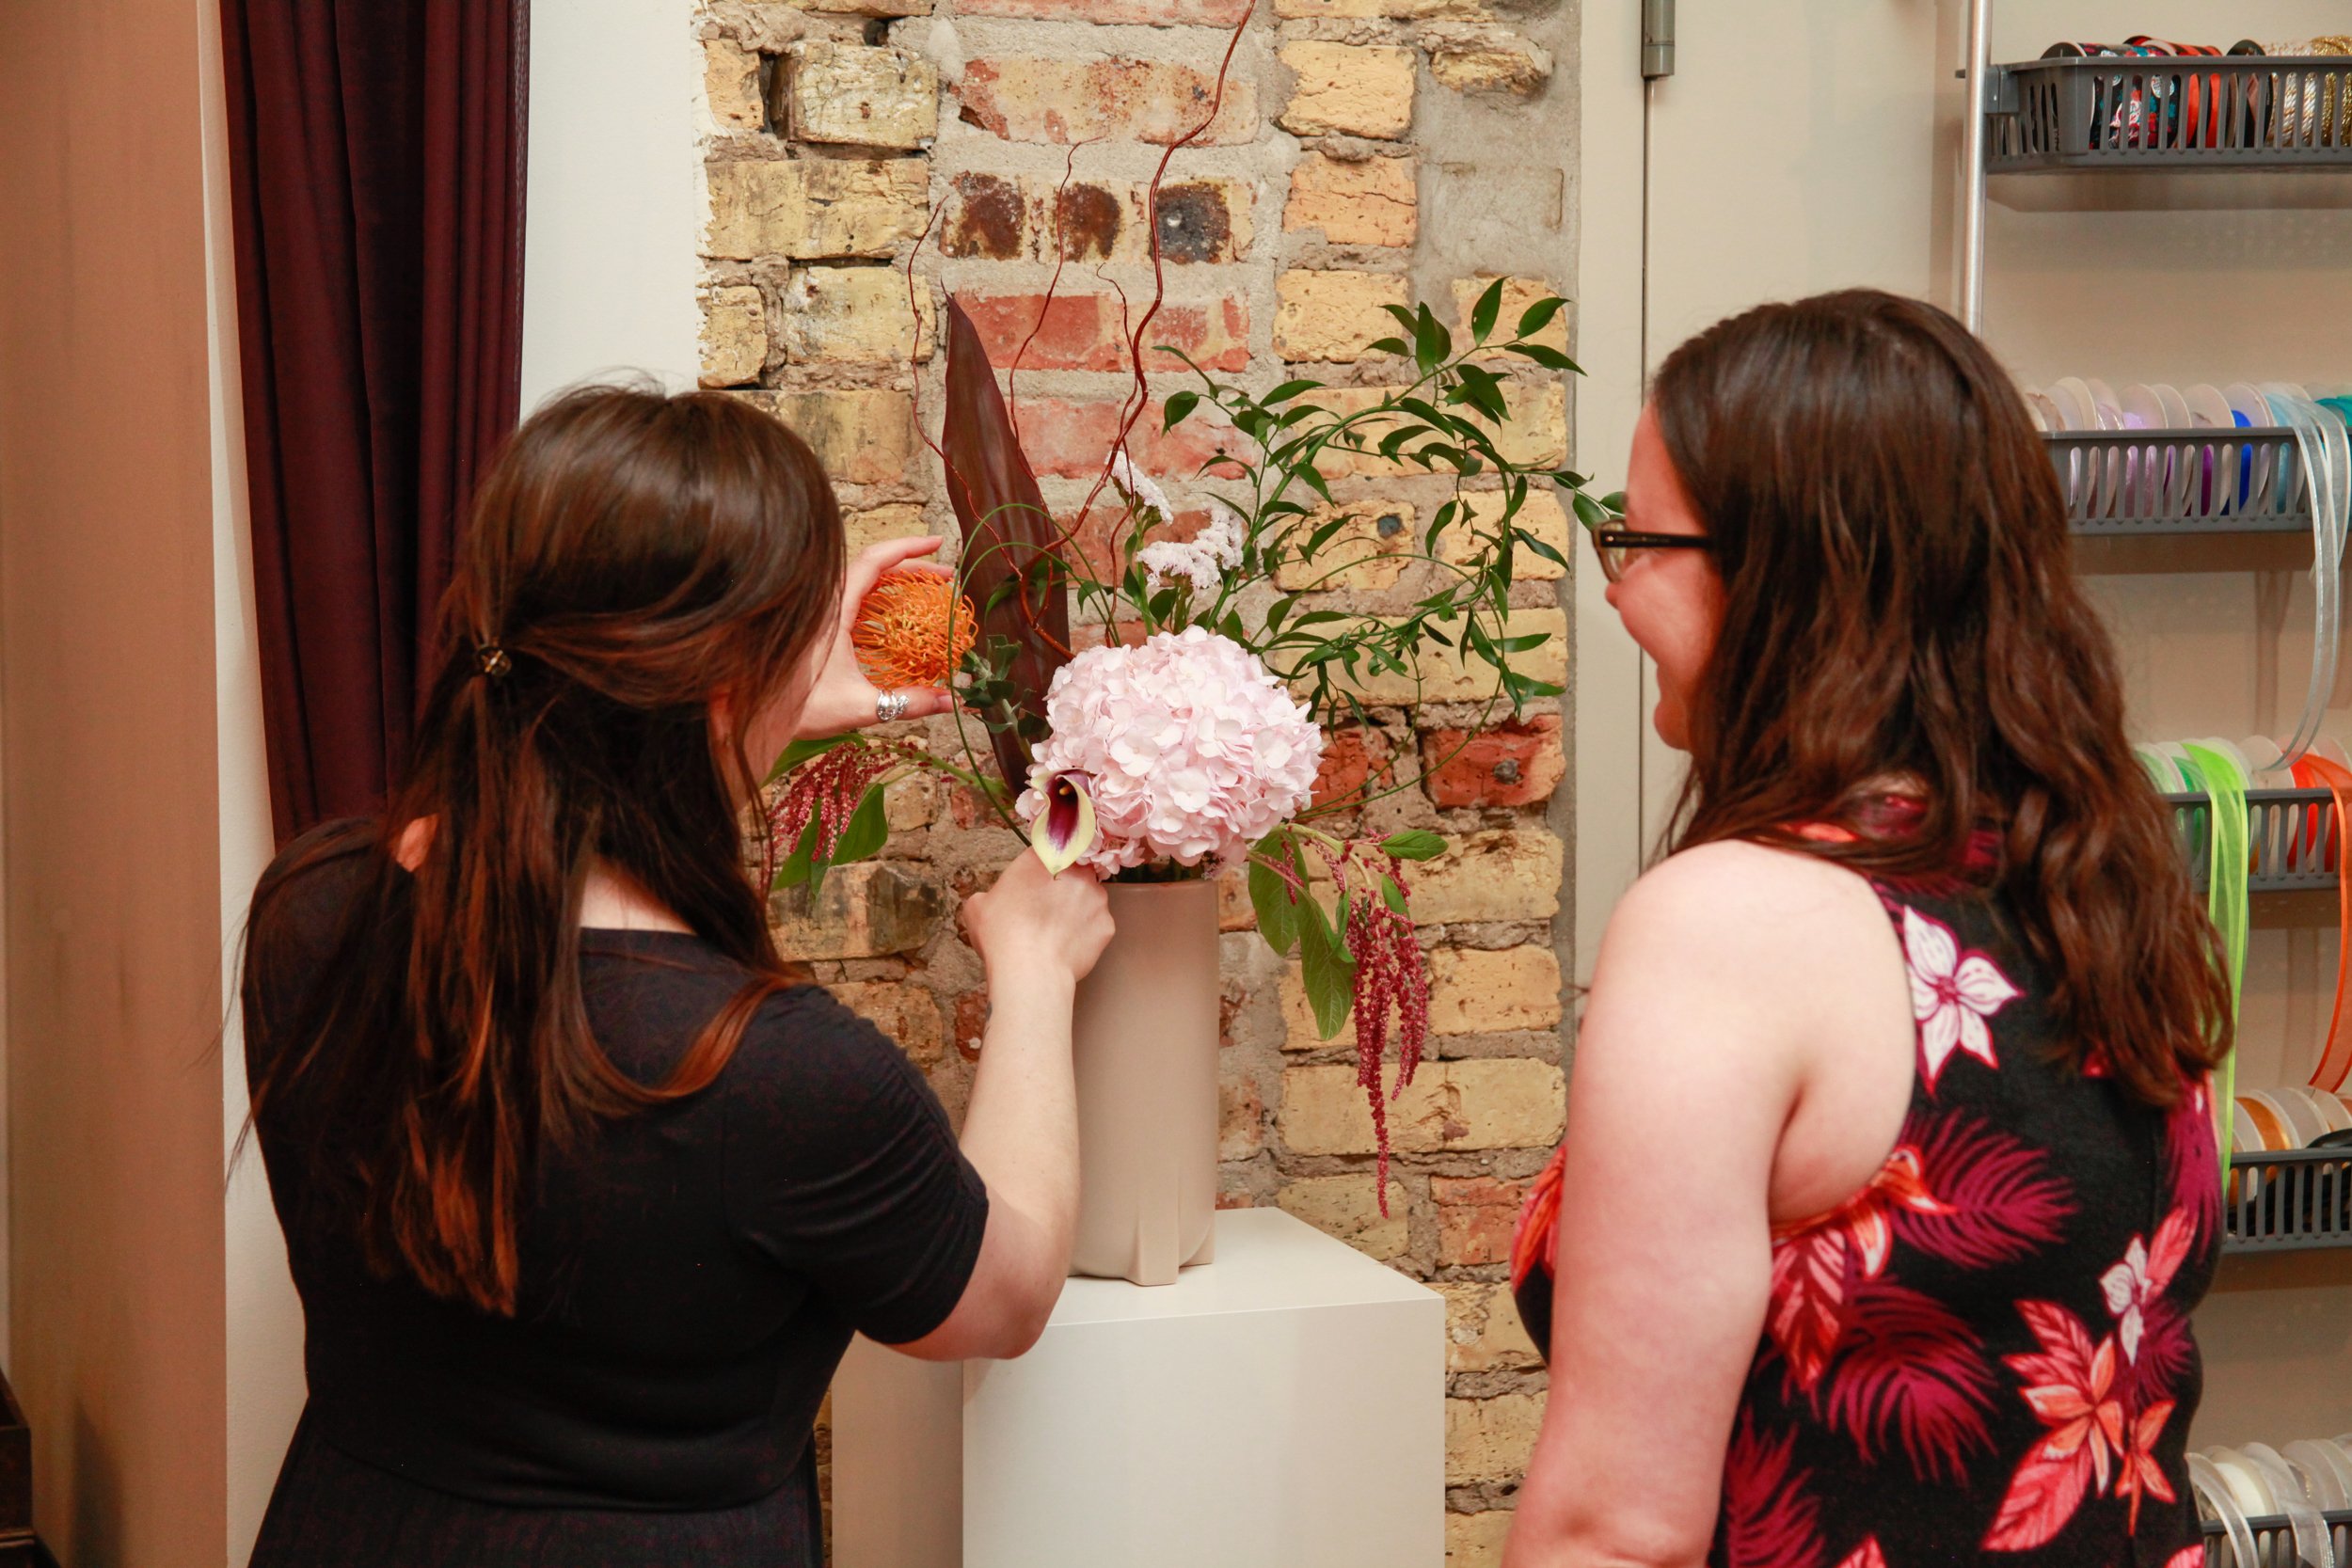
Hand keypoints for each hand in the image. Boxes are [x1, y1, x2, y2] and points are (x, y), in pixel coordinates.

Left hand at [794, 536, 963, 738]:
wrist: (755, 716)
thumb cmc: (799, 708)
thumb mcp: (861, 706)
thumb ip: (908, 703)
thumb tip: (949, 703)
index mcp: (834, 610)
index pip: (875, 562)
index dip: (908, 548)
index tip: (937, 542)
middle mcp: (827, 604)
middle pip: (874, 568)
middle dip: (913, 566)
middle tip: (946, 576)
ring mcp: (821, 614)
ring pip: (864, 583)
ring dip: (897, 581)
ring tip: (927, 590)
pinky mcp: (818, 628)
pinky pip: (854, 600)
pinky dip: (880, 597)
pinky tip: (896, 615)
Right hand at [960, 851, 1115, 985]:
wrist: (1030, 972)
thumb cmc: (1002, 934)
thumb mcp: (978, 906)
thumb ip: (990, 894)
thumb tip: (992, 902)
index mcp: (1042, 858)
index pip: (1049, 847)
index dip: (1043, 865)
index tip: (1036, 881)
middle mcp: (1075, 871)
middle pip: (1073, 871)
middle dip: (1062, 886)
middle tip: (1043, 909)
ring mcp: (1097, 898)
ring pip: (1088, 897)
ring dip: (1076, 908)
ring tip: (1055, 931)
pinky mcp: (1107, 925)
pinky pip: (1096, 924)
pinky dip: (1085, 933)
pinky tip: (1067, 945)